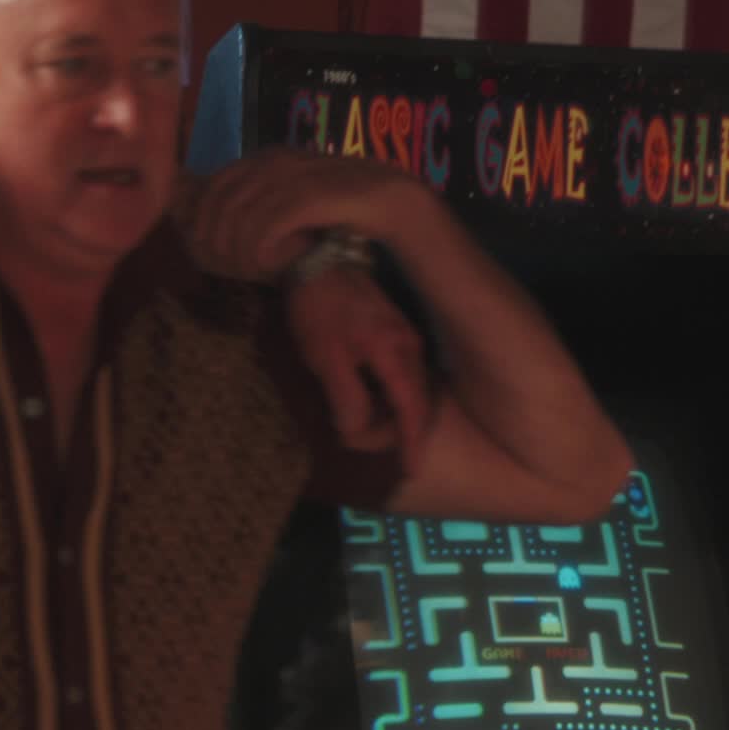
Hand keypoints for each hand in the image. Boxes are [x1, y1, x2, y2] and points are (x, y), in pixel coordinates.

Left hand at [184, 147, 420, 281]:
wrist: (385, 198)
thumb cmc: (336, 201)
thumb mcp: (291, 195)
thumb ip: (261, 200)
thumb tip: (222, 221)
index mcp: (267, 158)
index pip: (216, 183)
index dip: (203, 215)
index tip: (205, 245)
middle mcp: (275, 162)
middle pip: (223, 200)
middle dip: (215, 235)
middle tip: (221, 263)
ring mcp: (292, 178)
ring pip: (241, 215)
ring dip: (236, 246)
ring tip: (244, 267)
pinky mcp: (310, 198)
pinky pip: (269, 225)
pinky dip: (260, 248)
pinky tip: (266, 264)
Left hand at [286, 267, 432, 466]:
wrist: (314, 260)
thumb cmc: (318, 310)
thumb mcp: (326, 360)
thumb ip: (348, 400)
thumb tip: (359, 431)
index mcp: (397, 355)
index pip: (413, 410)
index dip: (412, 443)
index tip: (411, 470)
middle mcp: (410, 347)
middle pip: (414, 404)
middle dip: (391, 430)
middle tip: (355, 438)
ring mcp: (405, 337)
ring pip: (407, 389)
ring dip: (387, 412)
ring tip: (355, 420)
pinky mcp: (394, 331)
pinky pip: (400, 374)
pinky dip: (386, 394)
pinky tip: (364, 397)